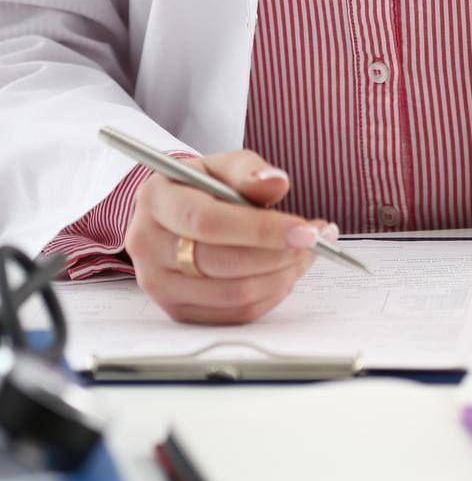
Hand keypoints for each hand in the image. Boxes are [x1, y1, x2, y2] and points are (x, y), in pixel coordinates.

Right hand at [124, 149, 337, 324]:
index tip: (304, 230)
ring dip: (281, 276)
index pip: (208, 222)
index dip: (261, 230)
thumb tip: (277, 183)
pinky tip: (286, 272)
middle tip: (314, 240)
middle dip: (279, 254)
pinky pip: (233, 314)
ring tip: (306, 253)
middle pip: (221, 263)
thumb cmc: (201, 185)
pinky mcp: (177, 310)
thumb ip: (249, 171)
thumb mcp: (222, 165)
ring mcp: (158, 284)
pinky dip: (270, 295)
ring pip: (231, 294)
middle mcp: (148, 245)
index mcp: (156, 199)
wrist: (173, 213)